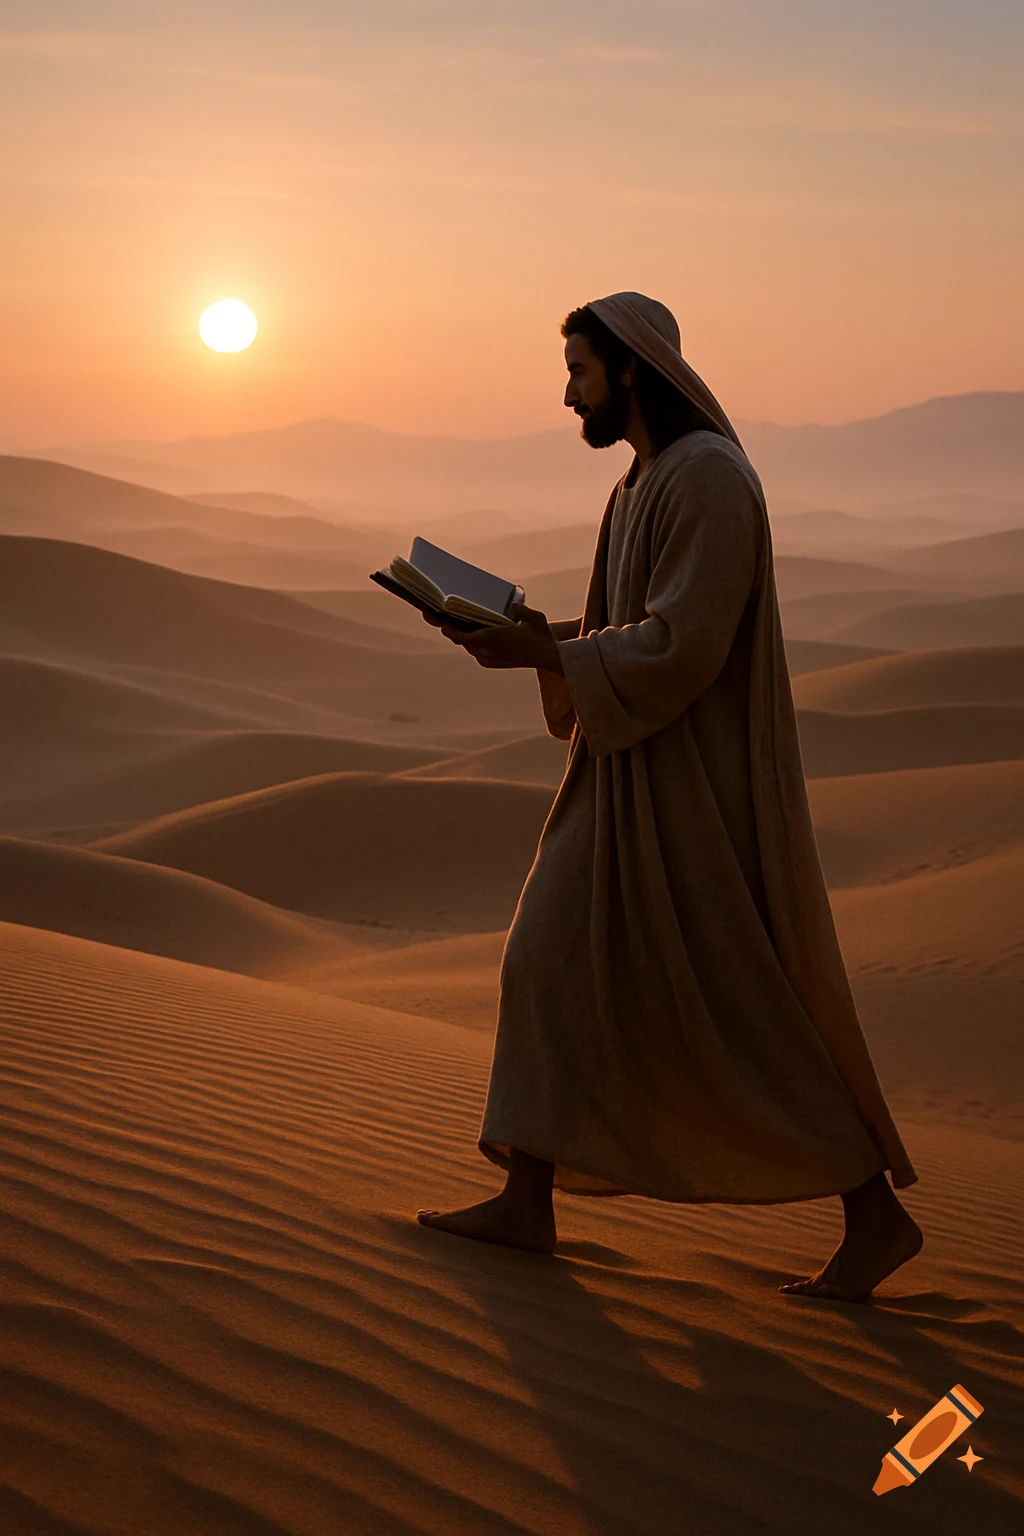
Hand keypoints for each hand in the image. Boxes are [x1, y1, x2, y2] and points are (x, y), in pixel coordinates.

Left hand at [436, 601, 561, 670]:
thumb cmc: (542, 636)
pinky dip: (471, 644)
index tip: (438, 620)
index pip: (461, 636)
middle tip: (438, 617)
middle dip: (450, 629)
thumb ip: (522, 611)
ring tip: (452, 623)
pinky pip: (475, 653)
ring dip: (461, 637)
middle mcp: (488, 650)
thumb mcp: (535, 618)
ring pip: (467, 647)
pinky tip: (470, 635)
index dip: (447, 629)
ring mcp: (489, 658)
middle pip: (460, 641)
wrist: (549, 657)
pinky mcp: (493, 663)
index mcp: (493, 638)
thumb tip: (514, 606)